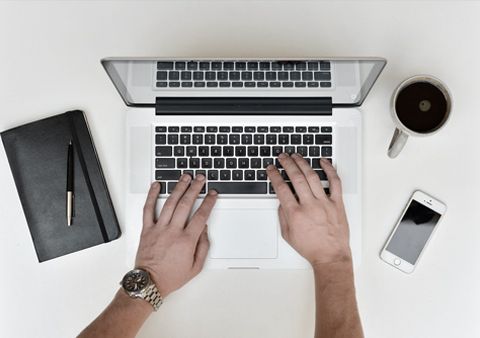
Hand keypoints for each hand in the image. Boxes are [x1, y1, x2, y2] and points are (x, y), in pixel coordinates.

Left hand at [135, 174, 217, 296]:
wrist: (149, 283)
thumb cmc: (171, 277)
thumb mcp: (195, 267)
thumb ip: (203, 246)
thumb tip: (204, 229)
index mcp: (186, 241)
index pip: (201, 215)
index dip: (209, 202)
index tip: (212, 194)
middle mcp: (172, 231)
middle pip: (186, 204)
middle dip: (195, 188)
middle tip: (200, 179)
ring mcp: (158, 229)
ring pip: (170, 203)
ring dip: (178, 188)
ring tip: (185, 177)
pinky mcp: (146, 230)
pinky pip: (148, 209)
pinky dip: (152, 195)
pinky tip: (156, 185)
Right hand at [267, 154, 350, 266]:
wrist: (330, 256)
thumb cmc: (311, 247)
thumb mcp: (288, 234)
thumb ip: (283, 215)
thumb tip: (282, 201)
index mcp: (295, 214)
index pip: (281, 188)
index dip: (274, 175)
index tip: (271, 169)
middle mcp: (310, 206)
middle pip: (296, 178)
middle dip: (287, 164)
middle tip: (282, 157)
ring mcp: (324, 203)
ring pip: (312, 176)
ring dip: (303, 163)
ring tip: (297, 156)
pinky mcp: (337, 203)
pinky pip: (335, 182)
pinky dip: (329, 169)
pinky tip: (323, 161)